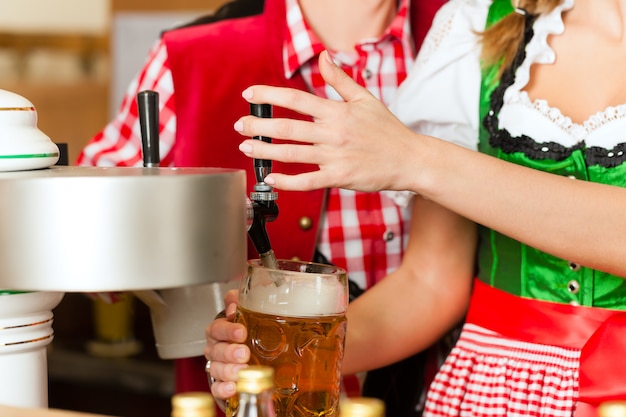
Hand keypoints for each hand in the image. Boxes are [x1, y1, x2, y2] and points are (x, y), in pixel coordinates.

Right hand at [204, 289, 249, 400]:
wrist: (244, 352)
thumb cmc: (242, 329)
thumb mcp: (243, 311)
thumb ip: (236, 301)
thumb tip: (233, 303)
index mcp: (218, 330)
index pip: (217, 328)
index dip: (228, 330)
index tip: (241, 331)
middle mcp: (215, 348)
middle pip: (216, 350)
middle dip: (230, 352)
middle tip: (244, 352)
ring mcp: (216, 366)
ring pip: (217, 369)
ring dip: (229, 371)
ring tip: (242, 371)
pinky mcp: (220, 384)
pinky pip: (216, 388)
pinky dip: (223, 389)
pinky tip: (233, 387)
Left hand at [234, 50, 418, 192]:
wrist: (409, 159)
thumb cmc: (387, 130)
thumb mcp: (365, 99)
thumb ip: (340, 80)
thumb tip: (323, 58)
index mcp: (337, 112)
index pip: (296, 99)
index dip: (269, 96)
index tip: (249, 95)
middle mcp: (332, 133)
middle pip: (286, 128)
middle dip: (258, 126)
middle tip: (240, 125)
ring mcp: (335, 157)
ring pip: (292, 154)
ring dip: (265, 151)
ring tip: (247, 147)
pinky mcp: (339, 177)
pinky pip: (308, 181)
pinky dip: (287, 182)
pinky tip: (271, 179)